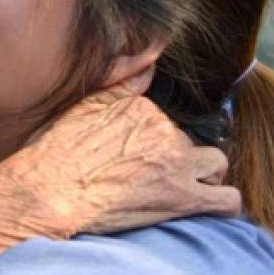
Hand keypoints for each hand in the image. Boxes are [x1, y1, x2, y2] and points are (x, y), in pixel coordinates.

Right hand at [0, 83, 240, 238]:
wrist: (46, 192)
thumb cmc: (53, 154)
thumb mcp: (81, 109)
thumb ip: (119, 87)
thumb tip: (147, 64)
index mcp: (141, 108)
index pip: (166, 122)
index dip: (156, 143)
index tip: (139, 159)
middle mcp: (164, 131)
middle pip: (190, 143)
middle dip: (180, 160)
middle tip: (155, 180)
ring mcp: (177, 163)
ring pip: (216, 165)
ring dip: (205, 178)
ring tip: (182, 192)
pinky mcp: (183, 198)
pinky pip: (227, 201)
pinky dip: (222, 206)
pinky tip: (207, 209)